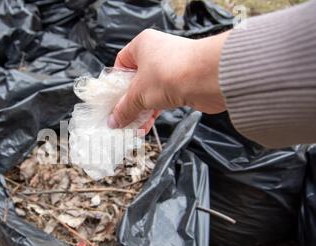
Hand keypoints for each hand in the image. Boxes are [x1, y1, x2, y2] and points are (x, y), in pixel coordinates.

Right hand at [107, 29, 229, 131]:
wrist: (208, 78)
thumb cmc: (170, 73)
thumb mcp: (138, 94)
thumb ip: (124, 108)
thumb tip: (114, 120)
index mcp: (142, 45)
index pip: (121, 62)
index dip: (115, 82)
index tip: (111, 100)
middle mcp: (157, 53)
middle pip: (136, 81)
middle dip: (128, 102)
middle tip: (120, 117)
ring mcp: (171, 68)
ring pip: (149, 92)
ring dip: (141, 111)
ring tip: (132, 128)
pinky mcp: (182, 83)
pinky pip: (162, 99)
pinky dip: (154, 112)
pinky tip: (146, 126)